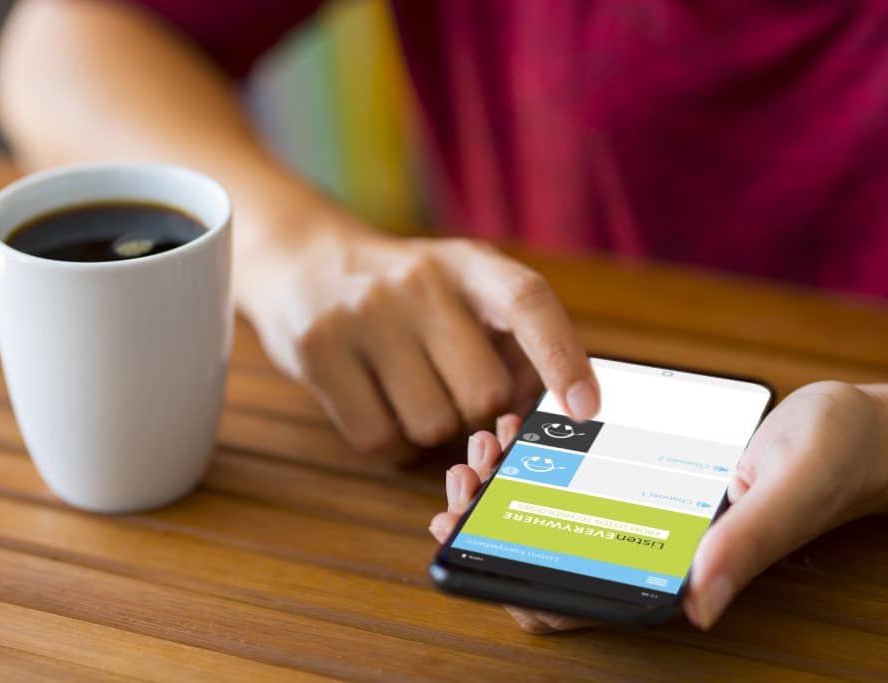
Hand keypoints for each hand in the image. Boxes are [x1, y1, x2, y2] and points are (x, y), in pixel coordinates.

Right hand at [236, 222, 597, 458]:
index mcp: (469, 264)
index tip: (585, 409)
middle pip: (483, 394)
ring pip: (433, 426)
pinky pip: (380, 440)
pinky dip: (390, 445)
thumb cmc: (404, 296)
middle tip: (450, 391)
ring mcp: (364, 314)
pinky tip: (377, 407)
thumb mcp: (460, 288)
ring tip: (406, 393)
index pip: (528, 303)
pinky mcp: (317, 351)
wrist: (302, 262)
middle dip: (477, 414)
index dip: (562, 358)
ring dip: (429, 432)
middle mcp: (419, 281)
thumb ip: (509, 339)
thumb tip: (554, 413)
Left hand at [430, 381, 887, 632]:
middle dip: (495, 519)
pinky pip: (586, 482)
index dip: (511, 578)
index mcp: (680, 574)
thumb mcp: (788, 492)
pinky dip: (548, 459)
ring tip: (491, 442)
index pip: (580, 602)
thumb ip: (745, 545)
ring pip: (561, 519)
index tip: (466, 524)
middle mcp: (655, 552)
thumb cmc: (833, 461)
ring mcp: (648, 517)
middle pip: (552, 558)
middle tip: (471, 470)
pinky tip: (524, 427)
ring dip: (514, 486)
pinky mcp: (649, 483)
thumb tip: (696, 606)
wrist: (857, 429)